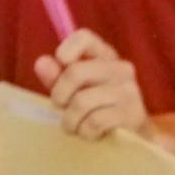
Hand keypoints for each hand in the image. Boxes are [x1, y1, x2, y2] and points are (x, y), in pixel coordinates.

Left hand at [33, 28, 151, 140]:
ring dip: (70, 121)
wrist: (133, 137)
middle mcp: (120, 68)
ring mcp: (128, 90)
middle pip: (76, 72)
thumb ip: (57, 77)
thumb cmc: (98, 108)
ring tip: (73, 126)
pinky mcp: (131, 114)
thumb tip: (41, 62)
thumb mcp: (74, 90)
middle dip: (59, 95)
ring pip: (81, 102)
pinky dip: (85, 132)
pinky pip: (94, 122)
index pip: (84, 37)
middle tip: (61, 107)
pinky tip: (90, 134)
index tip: (60, 64)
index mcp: (104, 55)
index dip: (67, 48)